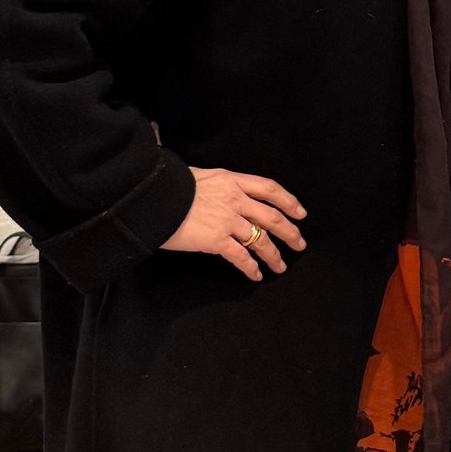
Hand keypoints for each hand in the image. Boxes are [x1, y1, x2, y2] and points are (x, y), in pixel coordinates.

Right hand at [162, 168, 306, 279]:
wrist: (151, 197)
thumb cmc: (169, 186)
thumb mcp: (200, 176)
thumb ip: (218, 186)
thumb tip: (225, 193)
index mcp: (231, 180)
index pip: (269, 189)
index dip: (289, 201)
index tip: (300, 213)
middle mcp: (235, 199)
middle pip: (272, 217)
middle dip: (290, 232)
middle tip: (299, 244)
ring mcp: (227, 220)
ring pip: (261, 240)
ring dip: (274, 255)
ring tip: (281, 266)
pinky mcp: (216, 240)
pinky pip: (241, 257)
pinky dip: (251, 268)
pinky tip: (256, 275)